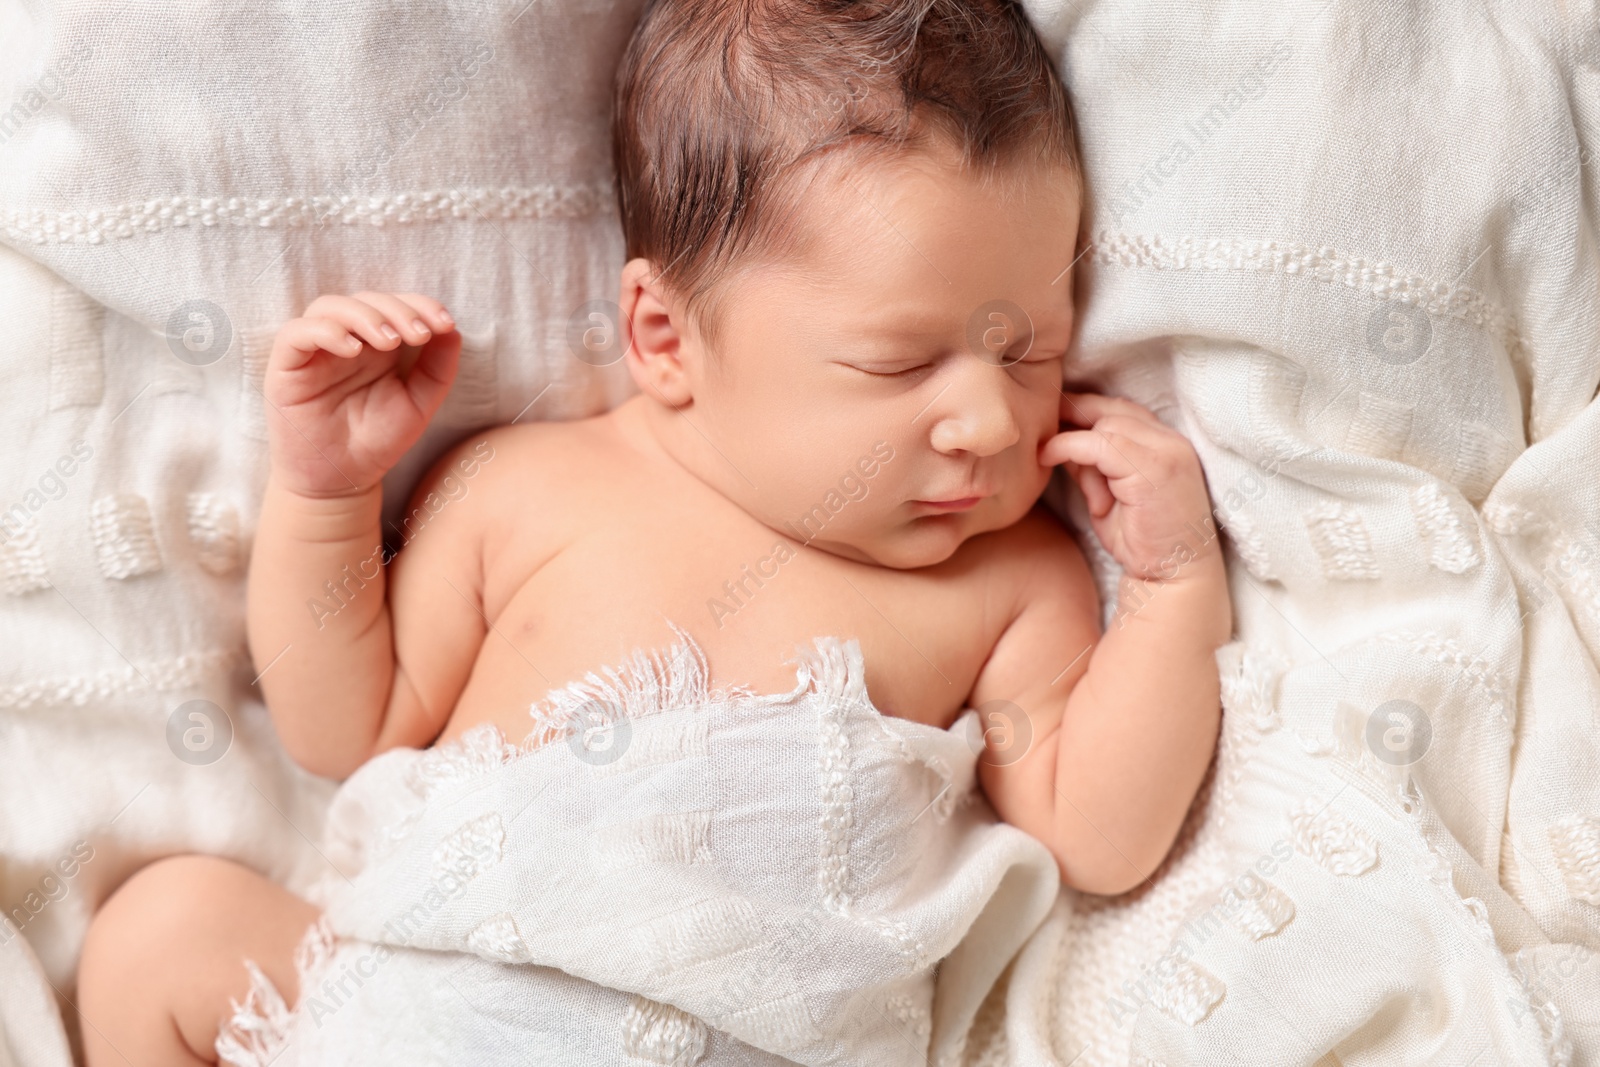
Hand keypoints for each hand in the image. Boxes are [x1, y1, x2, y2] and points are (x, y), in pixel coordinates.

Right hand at [264, 292, 460, 497]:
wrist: (343, 479)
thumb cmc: (378, 439)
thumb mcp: (419, 403)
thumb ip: (438, 368)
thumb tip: (453, 330)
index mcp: (377, 343)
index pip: (395, 306)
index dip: (420, 305)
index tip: (445, 323)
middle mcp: (345, 340)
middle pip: (365, 300)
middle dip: (397, 310)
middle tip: (419, 333)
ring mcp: (315, 350)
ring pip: (329, 307)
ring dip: (364, 316)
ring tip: (390, 341)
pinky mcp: (286, 366)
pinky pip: (296, 334)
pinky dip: (325, 332)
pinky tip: (352, 349)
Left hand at [1039, 392, 1219, 581]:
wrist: (1172, 577)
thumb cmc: (1141, 542)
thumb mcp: (1107, 497)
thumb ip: (1090, 467)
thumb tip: (1058, 442)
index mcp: (1165, 445)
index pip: (1122, 410)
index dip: (1085, 407)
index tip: (1050, 414)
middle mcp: (1171, 442)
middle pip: (1114, 408)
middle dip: (1073, 410)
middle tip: (1036, 418)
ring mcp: (1166, 453)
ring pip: (1107, 425)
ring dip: (1072, 438)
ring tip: (1045, 454)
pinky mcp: (1153, 469)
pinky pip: (1101, 445)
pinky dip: (1069, 446)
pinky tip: (1047, 456)